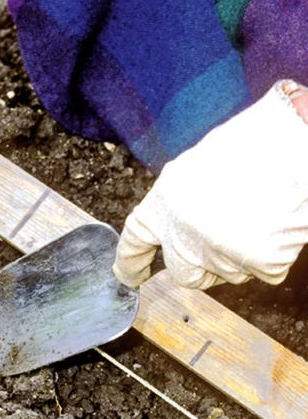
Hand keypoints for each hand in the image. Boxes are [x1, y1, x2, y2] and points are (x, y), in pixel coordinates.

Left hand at [113, 82, 307, 288]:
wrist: (295, 143)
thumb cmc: (254, 145)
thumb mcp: (199, 168)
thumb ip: (184, 204)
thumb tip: (187, 230)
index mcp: (164, 202)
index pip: (136, 240)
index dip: (130, 261)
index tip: (128, 276)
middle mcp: (183, 234)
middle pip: (184, 272)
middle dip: (201, 269)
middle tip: (225, 245)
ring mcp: (219, 253)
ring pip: (230, 272)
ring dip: (242, 257)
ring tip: (262, 216)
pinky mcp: (258, 264)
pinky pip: (267, 271)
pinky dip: (276, 255)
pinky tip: (281, 224)